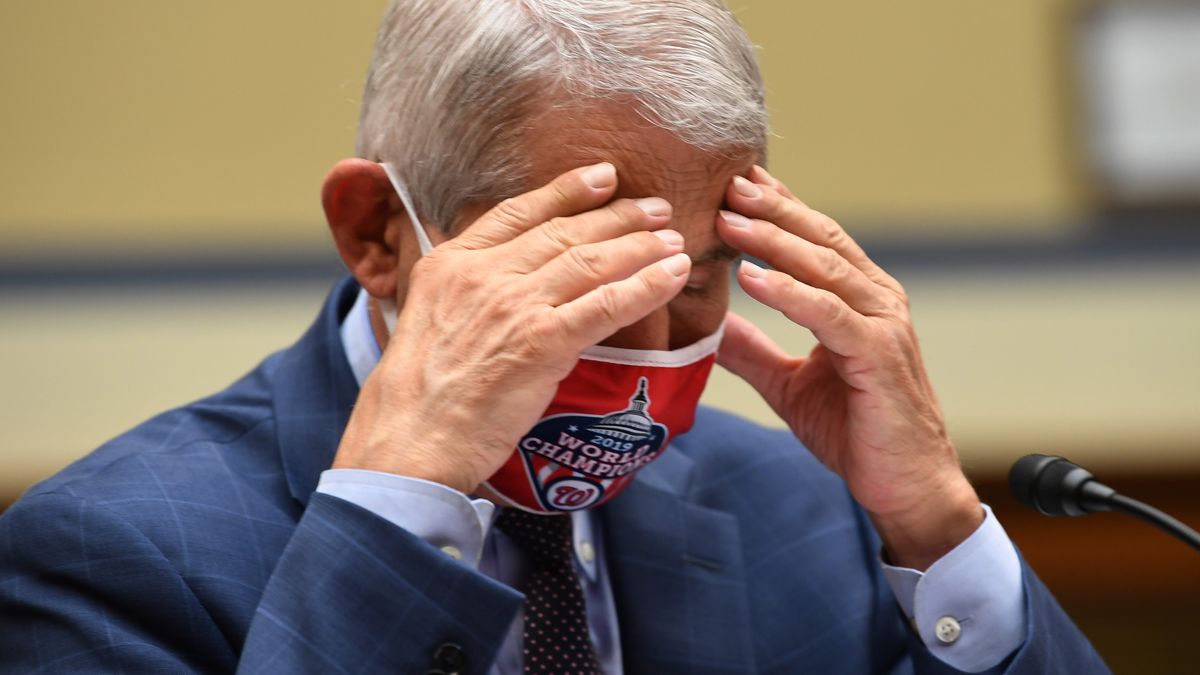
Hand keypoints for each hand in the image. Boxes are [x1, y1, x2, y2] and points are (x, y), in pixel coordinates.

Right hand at [333, 163, 690, 493]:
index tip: (603, 177)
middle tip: (656, 208)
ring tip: (672, 239)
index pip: (518, 212)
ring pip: (590, 262)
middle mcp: (483, 274)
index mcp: (450, 264)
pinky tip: (672, 275)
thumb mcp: (425, 321)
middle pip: (563, 232)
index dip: (566, 191)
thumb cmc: (416, 400)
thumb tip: (507, 294)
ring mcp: (513, 305)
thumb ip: (467, 296)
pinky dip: (645, 286)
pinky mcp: (541, 342)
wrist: (408, 439)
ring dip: (639, 247)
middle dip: (617, 216)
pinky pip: (606, 304)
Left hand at [716, 166, 980, 569]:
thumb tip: (712, 327)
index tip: (736, 183)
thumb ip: (755, 351)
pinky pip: (828, 314)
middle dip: (773, 210)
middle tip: (728, 184)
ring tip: (729, 221)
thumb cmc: (857, 431)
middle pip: (820, 240)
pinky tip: (751, 277)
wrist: (906, 485)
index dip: (778, 208)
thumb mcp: (790, 385)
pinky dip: (789, 293)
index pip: (816, 240)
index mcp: (860, 299)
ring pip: (824, 268)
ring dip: (773, 241)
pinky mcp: (879, 356)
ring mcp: (882, 325)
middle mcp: (877, 301)